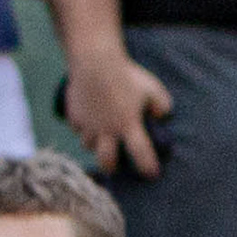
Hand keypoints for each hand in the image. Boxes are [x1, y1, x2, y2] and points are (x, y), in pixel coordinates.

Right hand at [62, 48, 173, 176]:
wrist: (95, 62)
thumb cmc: (127, 75)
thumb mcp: (152, 88)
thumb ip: (162, 105)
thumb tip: (162, 117)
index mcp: (128, 125)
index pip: (140, 154)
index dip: (147, 167)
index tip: (152, 175)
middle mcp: (107, 130)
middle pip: (106, 160)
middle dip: (111, 167)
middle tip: (115, 167)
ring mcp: (88, 124)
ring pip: (88, 145)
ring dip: (96, 145)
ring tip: (101, 140)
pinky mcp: (74, 115)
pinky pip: (77, 128)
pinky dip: (82, 128)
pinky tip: (88, 121)